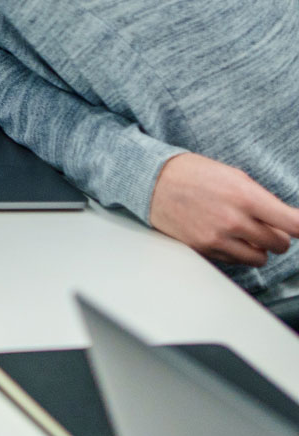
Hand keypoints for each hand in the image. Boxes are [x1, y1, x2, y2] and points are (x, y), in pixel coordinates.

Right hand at [148, 152, 298, 265]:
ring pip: (260, 258)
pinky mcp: (204, 249)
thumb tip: (283, 222)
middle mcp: (234, 220)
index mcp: (245, 196)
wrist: (151, 180)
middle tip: (266, 226)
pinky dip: (236, 252)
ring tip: (244, 234)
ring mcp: (218, 238)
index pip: (292, 223)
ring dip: (258, 248)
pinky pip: (236, 261)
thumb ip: (261, 200)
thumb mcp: (233, 176)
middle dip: (276, 236)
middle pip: (280, 244)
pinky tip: (223, 235)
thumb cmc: (191, 173)